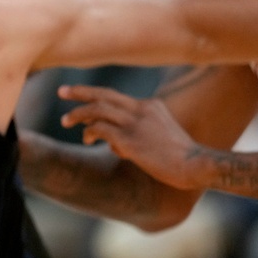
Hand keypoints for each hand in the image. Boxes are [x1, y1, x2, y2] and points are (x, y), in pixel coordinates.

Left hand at [58, 84, 201, 189]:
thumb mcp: (159, 136)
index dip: (96, 97)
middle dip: (80, 92)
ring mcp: (135, 123)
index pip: (116, 97)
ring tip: (66, 121)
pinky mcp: (130, 139)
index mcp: (150, 106)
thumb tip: (112, 144)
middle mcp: (141, 109)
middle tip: (61, 91)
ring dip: (78, 114)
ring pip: (97, 109)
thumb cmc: (178, 157)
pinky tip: (87, 140)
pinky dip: (90, 132)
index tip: (80, 95)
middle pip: (103, 94)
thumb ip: (136, 134)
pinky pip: (99, 129)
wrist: (196, 165)